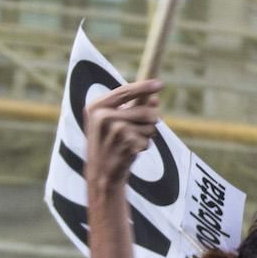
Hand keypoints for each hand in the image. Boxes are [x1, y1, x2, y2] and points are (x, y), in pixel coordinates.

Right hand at [83, 79, 163, 197]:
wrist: (100, 174)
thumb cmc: (109, 145)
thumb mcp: (112, 122)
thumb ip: (131, 108)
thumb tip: (155, 99)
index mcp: (96, 107)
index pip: (125, 91)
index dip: (144, 86)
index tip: (160, 84)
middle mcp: (102, 116)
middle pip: (145, 111)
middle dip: (151, 120)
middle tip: (142, 129)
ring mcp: (114, 130)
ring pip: (149, 126)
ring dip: (147, 134)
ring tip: (131, 142)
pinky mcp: (125, 144)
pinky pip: (147, 140)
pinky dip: (144, 146)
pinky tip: (130, 152)